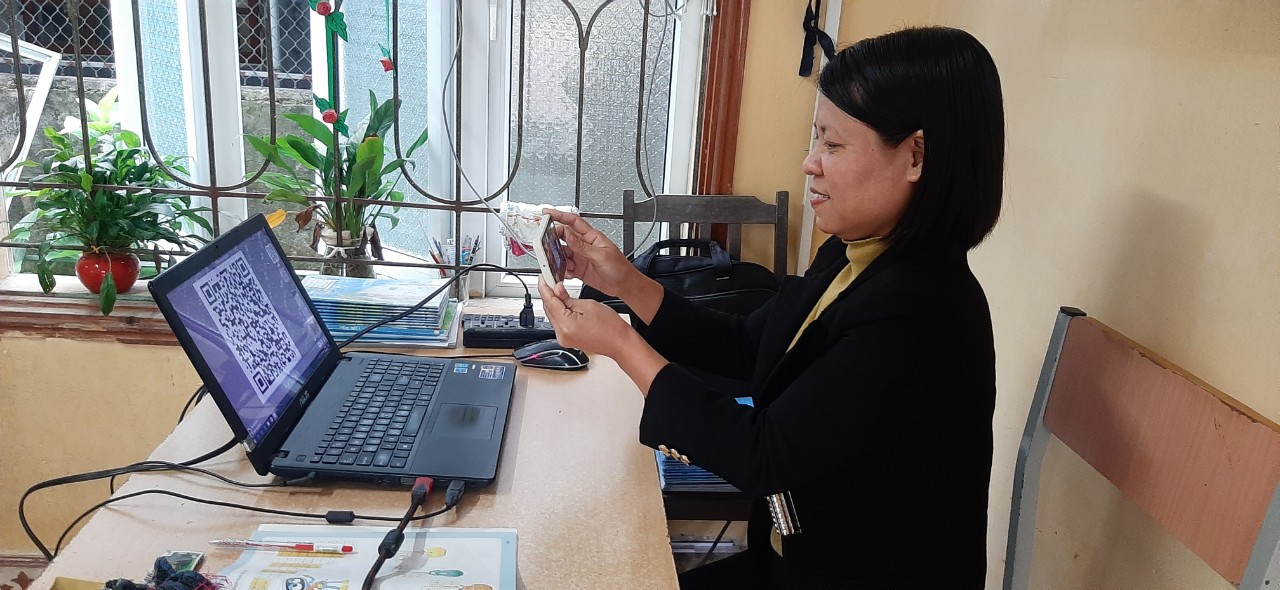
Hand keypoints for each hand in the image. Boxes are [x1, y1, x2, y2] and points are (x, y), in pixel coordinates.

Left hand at [538, 279, 668, 393]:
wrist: (619, 343)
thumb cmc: (611, 327)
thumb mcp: (588, 305)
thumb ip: (568, 298)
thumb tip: (556, 289)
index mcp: (566, 325)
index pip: (549, 302)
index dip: (545, 287)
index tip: (544, 278)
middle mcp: (562, 335)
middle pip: (548, 309)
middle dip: (549, 294)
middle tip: (552, 280)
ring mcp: (563, 339)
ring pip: (552, 316)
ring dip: (554, 303)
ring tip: (560, 290)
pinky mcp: (567, 340)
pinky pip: (558, 322)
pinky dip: (560, 312)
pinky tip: (564, 304)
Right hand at [542, 208, 639, 297]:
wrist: (624, 285)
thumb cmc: (620, 268)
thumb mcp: (601, 256)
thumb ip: (583, 247)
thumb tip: (568, 236)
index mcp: (592, 237)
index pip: (573, 222)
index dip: (559, 215)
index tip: (547, 213)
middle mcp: (585, 245)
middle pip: (564, 237)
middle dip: (554, 239)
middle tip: (547, 244)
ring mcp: (581, 257)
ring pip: (563, 253)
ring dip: (558, 258)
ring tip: (560, 263)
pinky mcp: (579, 269)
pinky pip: (565, 267)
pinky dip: (562, 270)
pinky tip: (566, 273)